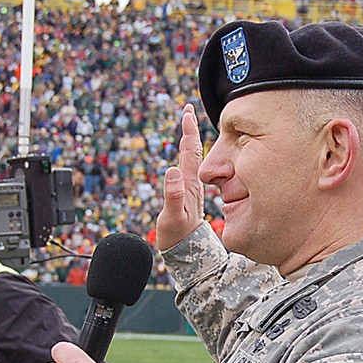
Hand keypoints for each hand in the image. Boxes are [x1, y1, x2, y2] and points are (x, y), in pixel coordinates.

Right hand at [155, 104, 205, 251]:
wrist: (188, 251)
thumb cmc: (178, 236)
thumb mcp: (174, 217)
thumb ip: (173, 196)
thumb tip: (171, 171)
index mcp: (189, 182)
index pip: (190, 151)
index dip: (188, 130)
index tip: (187, 111)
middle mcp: (191, 181)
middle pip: (191, 150)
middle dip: (189, 129)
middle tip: (187, 110)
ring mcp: (189, 187)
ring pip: (190, 159)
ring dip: (187, 141)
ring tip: (186, 126)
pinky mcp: (185, 194)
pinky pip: (187, 169)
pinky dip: (185, 156)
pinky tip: (184, 155)